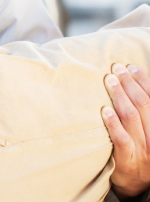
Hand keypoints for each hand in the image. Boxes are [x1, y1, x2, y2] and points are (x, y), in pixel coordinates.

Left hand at [102, 63, 149, 199]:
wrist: (135, 185)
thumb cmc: (140, 152)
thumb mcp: (147, 132)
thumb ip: (141, 112)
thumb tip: (131, 84)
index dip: (144, 81)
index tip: (131, 66)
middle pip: (143, 105)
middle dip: (130, 83)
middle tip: (116, 68)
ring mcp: (143, 149)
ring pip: (132, 118)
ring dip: (120, 96)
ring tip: (109, 80)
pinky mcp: (128, 159)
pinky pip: (121, 139)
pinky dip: (113, 123)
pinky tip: (104, 110)